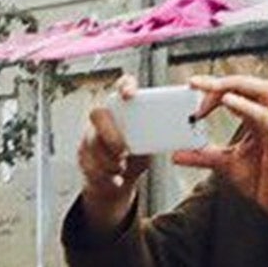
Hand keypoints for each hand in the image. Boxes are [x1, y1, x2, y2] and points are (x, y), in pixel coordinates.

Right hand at [77, 75, 152, 236]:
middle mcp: (103, 117)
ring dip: (110, 161)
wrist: (120, 180)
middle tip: (124, 150)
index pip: (123, 85)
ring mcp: (89, 136)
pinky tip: (116, 180)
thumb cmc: (138, 154)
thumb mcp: (150, 143)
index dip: (125, 86)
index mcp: (124, 108)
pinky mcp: (83, 157)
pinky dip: (106, 176)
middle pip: (98, 114)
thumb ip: (159, 135)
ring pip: (93, 144)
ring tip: (121, 168)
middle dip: (110, 133)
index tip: (130, 95)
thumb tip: (184, 135)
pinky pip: (90, 166)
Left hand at [174, 74, 267, 232]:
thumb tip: (176, 154)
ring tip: (210, 90)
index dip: (214, 86)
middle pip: (251, 83)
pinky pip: (264, 116)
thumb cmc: (262, 180)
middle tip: (194, 84)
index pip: (239, 90)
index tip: (190, 87)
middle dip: (222, 80)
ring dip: (234, 86)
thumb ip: (203, 155)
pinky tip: (227, 102)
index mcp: (261, 116)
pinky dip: (245, 106)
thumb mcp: (225, 163)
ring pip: (263, 90)